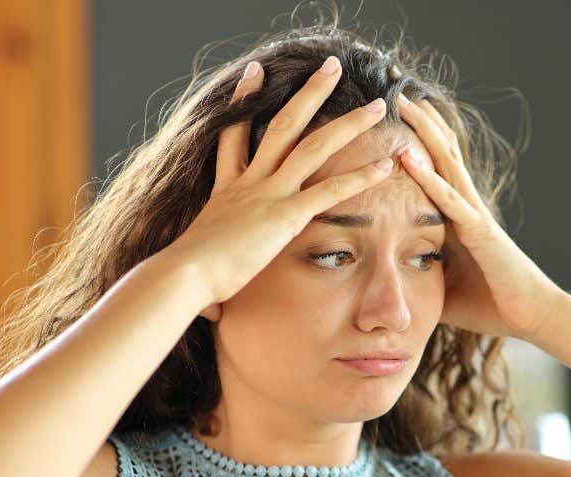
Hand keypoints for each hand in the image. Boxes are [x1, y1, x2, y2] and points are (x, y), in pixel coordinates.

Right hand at [160, 58, 395, 319]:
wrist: (183, 277)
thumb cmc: (188, 281)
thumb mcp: (199, 268)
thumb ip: (211, 279)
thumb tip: (210, 317)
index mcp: (225, 190)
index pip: (233, 135)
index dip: (243, 103)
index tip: (255, 75)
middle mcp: (248, 183)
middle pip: (281, 124)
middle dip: (309, 93)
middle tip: (330, 66)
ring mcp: (267, 194)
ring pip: (314, 146)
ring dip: (349, 124)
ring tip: (378, 105)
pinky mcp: (285, 215)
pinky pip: (331, 190)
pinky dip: (361, 176)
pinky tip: (387, 165)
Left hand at [394, 94, 562, 338]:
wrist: (531, 317)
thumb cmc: (491, 303)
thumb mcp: (442, 285)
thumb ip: (419, 272)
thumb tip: (387, 274)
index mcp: (457, 216)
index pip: (434, 166)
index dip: (416, 136)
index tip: (393, 112)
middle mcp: (466, 207)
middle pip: (441, 152)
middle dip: (419, 119)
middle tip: (395, 85)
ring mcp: (474, 216)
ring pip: (447, 164)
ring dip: (423, 132)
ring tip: (402, 103)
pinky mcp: (481, 233)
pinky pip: (450, 202)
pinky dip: (428, 179)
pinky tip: (407, 158)